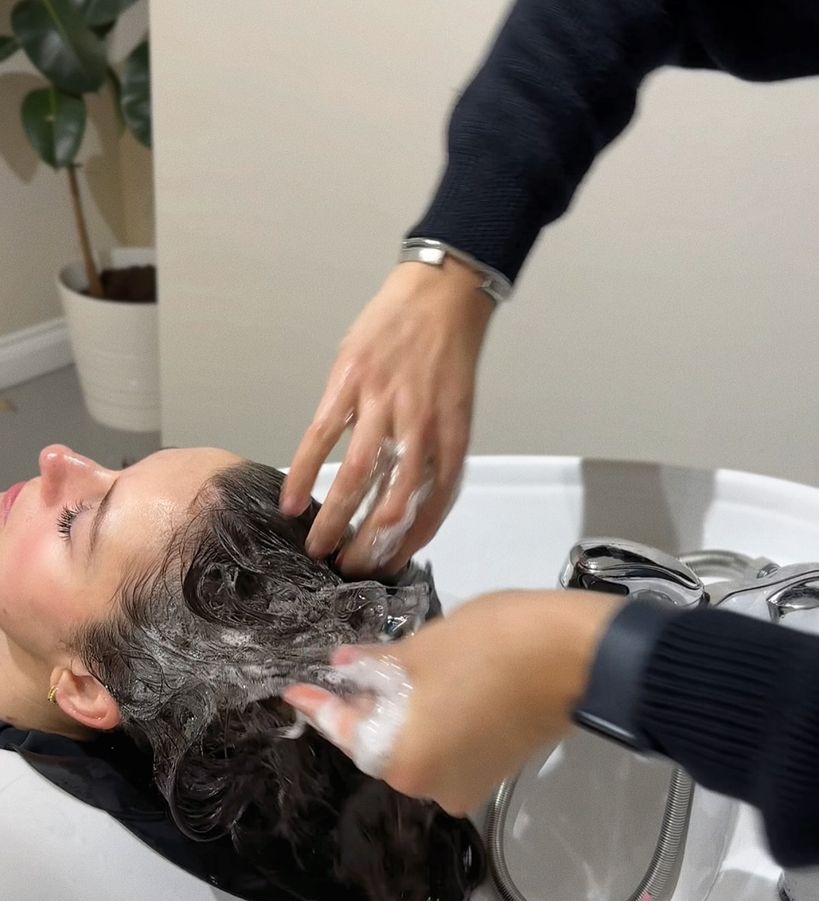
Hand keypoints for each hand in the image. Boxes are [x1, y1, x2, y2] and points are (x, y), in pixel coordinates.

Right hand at [280, 259, 493, 576]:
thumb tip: (412, 493)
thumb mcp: (457, 405)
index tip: (393, 563)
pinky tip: (291, 499)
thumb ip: (437, 448)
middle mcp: (421, 424)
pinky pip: (323, 435)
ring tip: (318, 547)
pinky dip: (305, 470)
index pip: (437, 502)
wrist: (440, 292)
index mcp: (452, 434)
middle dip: (372, 542)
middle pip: (396, 498)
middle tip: (350, 568)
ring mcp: (383, 402)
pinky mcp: (350, 382)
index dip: (415, 538)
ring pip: (358, 474)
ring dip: (336, 516)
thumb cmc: (450, 350)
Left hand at [283, 590, 622, 815]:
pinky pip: (443, 750)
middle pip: (378, 744)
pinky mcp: (492, 773)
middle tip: (348, 668)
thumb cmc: (489, 646)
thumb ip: (374, 665)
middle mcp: (428, 787)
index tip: (293, 689)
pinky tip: (425, 687)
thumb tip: (343, 668)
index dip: (318, 703)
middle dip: (363, 706)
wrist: (575, 655)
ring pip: (413, 746)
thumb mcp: (420, 647)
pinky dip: (429, 722)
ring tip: (389, 671)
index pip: (343, 730)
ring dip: (399, 711)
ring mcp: (465, 785)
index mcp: (402, 760)